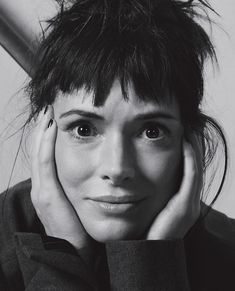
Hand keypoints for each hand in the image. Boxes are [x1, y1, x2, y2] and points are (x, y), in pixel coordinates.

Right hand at [30, 105, 92, 260]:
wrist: (76, 251)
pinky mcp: (47, 195)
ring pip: (39, 153)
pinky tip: (51, 129)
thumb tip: (94, 169)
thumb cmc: (80, 225)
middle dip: (43, 129)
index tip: (56, 118)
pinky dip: (46, 145)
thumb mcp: (79, 200)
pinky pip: (45, 163)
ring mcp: (42, 190)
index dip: (48, 136)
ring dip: (43, 132)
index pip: (46, 154)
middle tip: (49, 109)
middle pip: (39, 150)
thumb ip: (82, 184)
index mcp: (50, 186)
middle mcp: (42, 186)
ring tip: (48, 113)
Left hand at [146, 135, 202, 239]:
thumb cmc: (144, 229)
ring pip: (196, 168)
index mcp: (182, 201)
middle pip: (195, 166)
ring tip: (188, 129)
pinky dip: (190, 158)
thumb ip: (150, 190)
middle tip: (187, 126)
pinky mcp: (185, 206)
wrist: (146, 253)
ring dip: (193, 147)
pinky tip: (186, 142)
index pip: (188, 170)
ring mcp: (190, 204)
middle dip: (192, 145)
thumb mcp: (149, 205)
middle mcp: (190, 201)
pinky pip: (191, 176)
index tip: (179, 133)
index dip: (187, 151)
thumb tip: (138, 173)